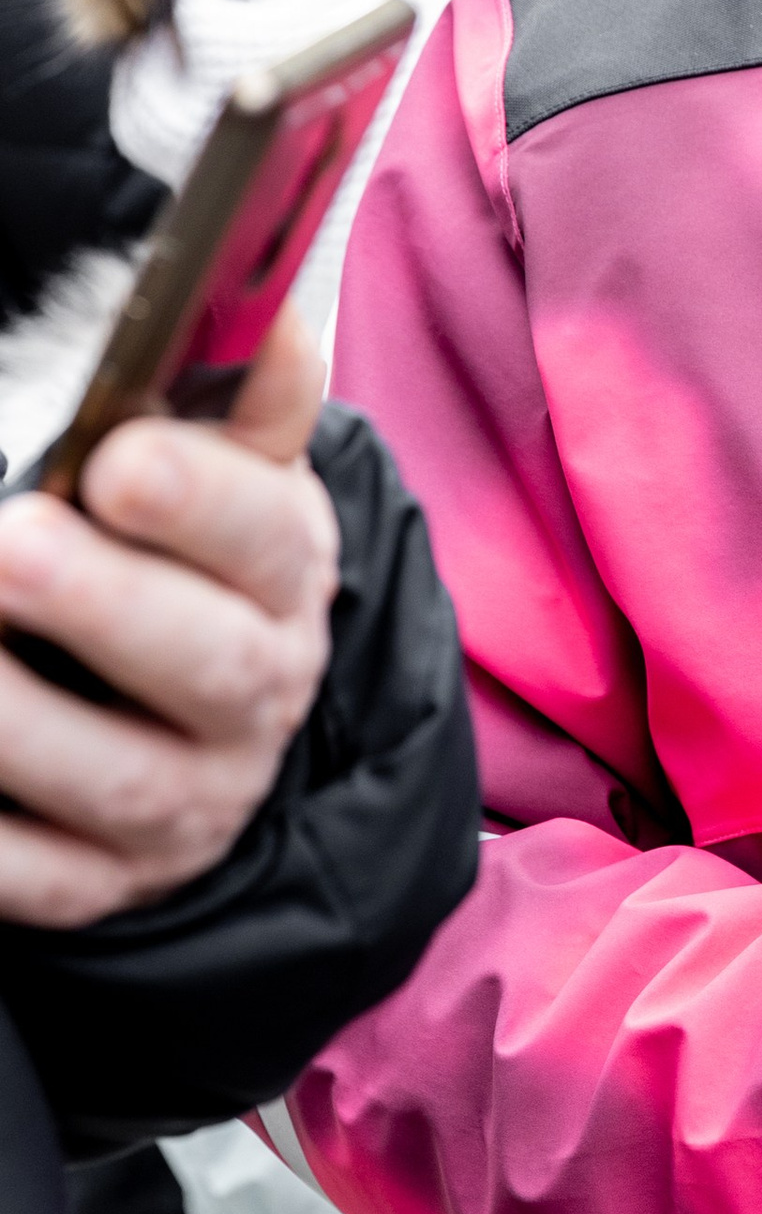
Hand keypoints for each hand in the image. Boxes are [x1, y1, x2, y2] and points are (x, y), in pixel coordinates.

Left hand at [0, 319, 337, 927]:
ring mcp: (187, 807)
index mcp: (283, 579)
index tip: (116, 462)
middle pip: (213, 666)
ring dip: (19, 717)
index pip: (270, 537)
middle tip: (9, 548)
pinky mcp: (104, 883)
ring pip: (121, 780)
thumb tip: (280, 330)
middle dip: (106, 604)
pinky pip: (37, 879)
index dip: (202, 502)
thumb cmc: (169, 562)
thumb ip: (238, 405)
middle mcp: (256, 701)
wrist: (172, 717)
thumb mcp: (216, 479)